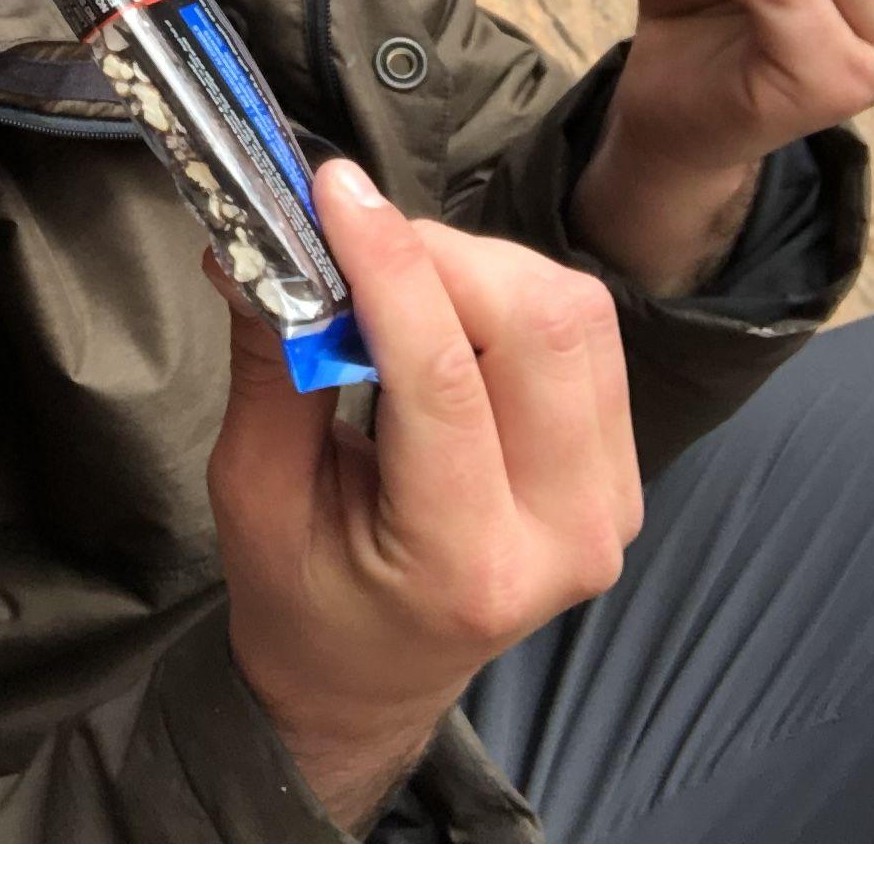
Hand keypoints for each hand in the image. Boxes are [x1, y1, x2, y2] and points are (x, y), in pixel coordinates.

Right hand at [206, 159, 642, 831]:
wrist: (367, 683)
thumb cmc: (299, 600)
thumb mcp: (253, 495)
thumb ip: (269, 369)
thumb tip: (254, 245)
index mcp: (466, 564)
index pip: (445, 378)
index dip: (388, 266)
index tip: (330, 190)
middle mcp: (565, 536)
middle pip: (541, 328)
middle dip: (440, 255)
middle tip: (352, 241)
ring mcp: (610, 505)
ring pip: (577, 315)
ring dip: (478, 266)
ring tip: (394, 280)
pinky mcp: (620, 469)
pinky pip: (585, 335)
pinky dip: (509, 291)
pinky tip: (445, 311)